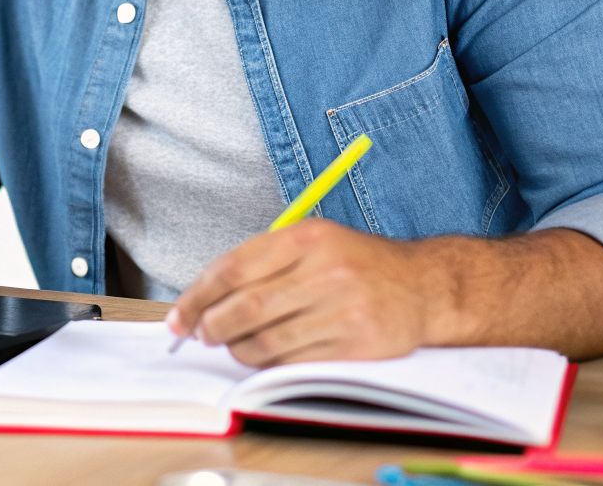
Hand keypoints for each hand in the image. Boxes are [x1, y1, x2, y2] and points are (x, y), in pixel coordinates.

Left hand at [165, 219, 438, 366]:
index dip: (197, 298)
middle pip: (244, 308)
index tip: (179, 318)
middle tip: (203, 336)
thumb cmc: (354, 264)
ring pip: (265, 341)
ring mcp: (343, 309)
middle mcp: (325, 270)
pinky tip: (268, 356)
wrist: (423, 286)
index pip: (231, 269)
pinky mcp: (357, 344)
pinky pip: (293, 362)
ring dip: (239, 350)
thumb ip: (260, 263)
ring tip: (237, 346)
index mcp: (305, 238)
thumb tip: (201, 302)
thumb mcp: (311, 242)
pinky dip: (270, 364)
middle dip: (212, 328)